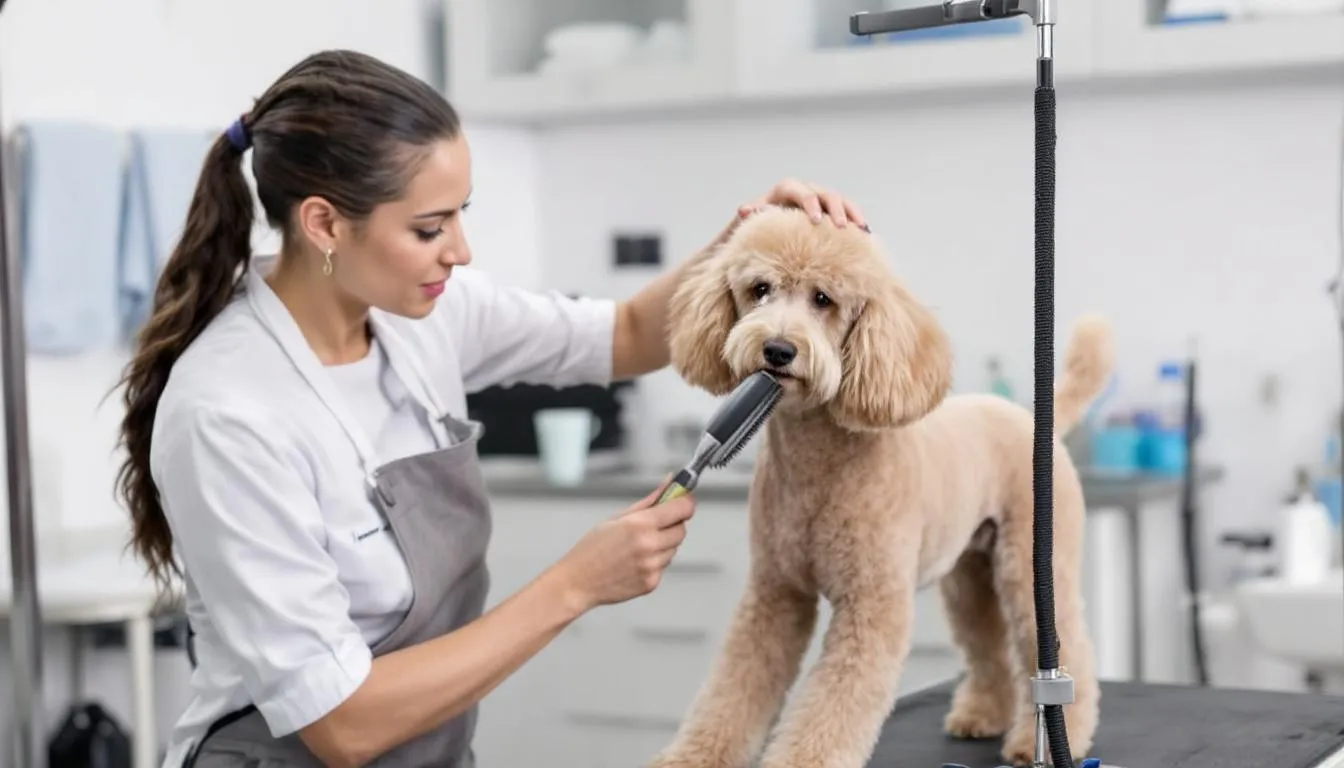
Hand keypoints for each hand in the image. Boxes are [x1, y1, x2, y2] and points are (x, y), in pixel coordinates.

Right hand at [555, 481, 695, 612]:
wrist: (577, 582)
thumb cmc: (592, 548)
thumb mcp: (617, 518)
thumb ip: (649, 501)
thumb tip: (670, 482)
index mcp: (640, 524)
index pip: (682, 508)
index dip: (686, 502)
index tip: (683, 500)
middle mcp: (650, 545)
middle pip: (681, 530)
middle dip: (673, 524)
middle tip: (654, 524)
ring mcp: (652, 566)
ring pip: (673, 549)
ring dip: (663, 544)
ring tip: (636, 547)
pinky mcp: (652, 583)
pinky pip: (663, 566)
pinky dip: (654, 561)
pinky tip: (634, 562)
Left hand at [700, 178, 869, 254]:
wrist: (764, 234)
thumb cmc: (755, 228)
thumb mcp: (748, 223)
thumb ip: (750, 217)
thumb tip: (744, 210)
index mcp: (784, 191)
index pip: (798, 190)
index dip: (809, 202)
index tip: (816, 220)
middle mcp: (805, 192)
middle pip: (824, 194)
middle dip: (835, 209)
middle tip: (841, 227)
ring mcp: (820, 202)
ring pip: (840, 201)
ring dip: (851, 213)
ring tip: (860, 229)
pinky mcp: (830, 213)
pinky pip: (847, 212)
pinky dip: (856, 221)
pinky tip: (866, 234)